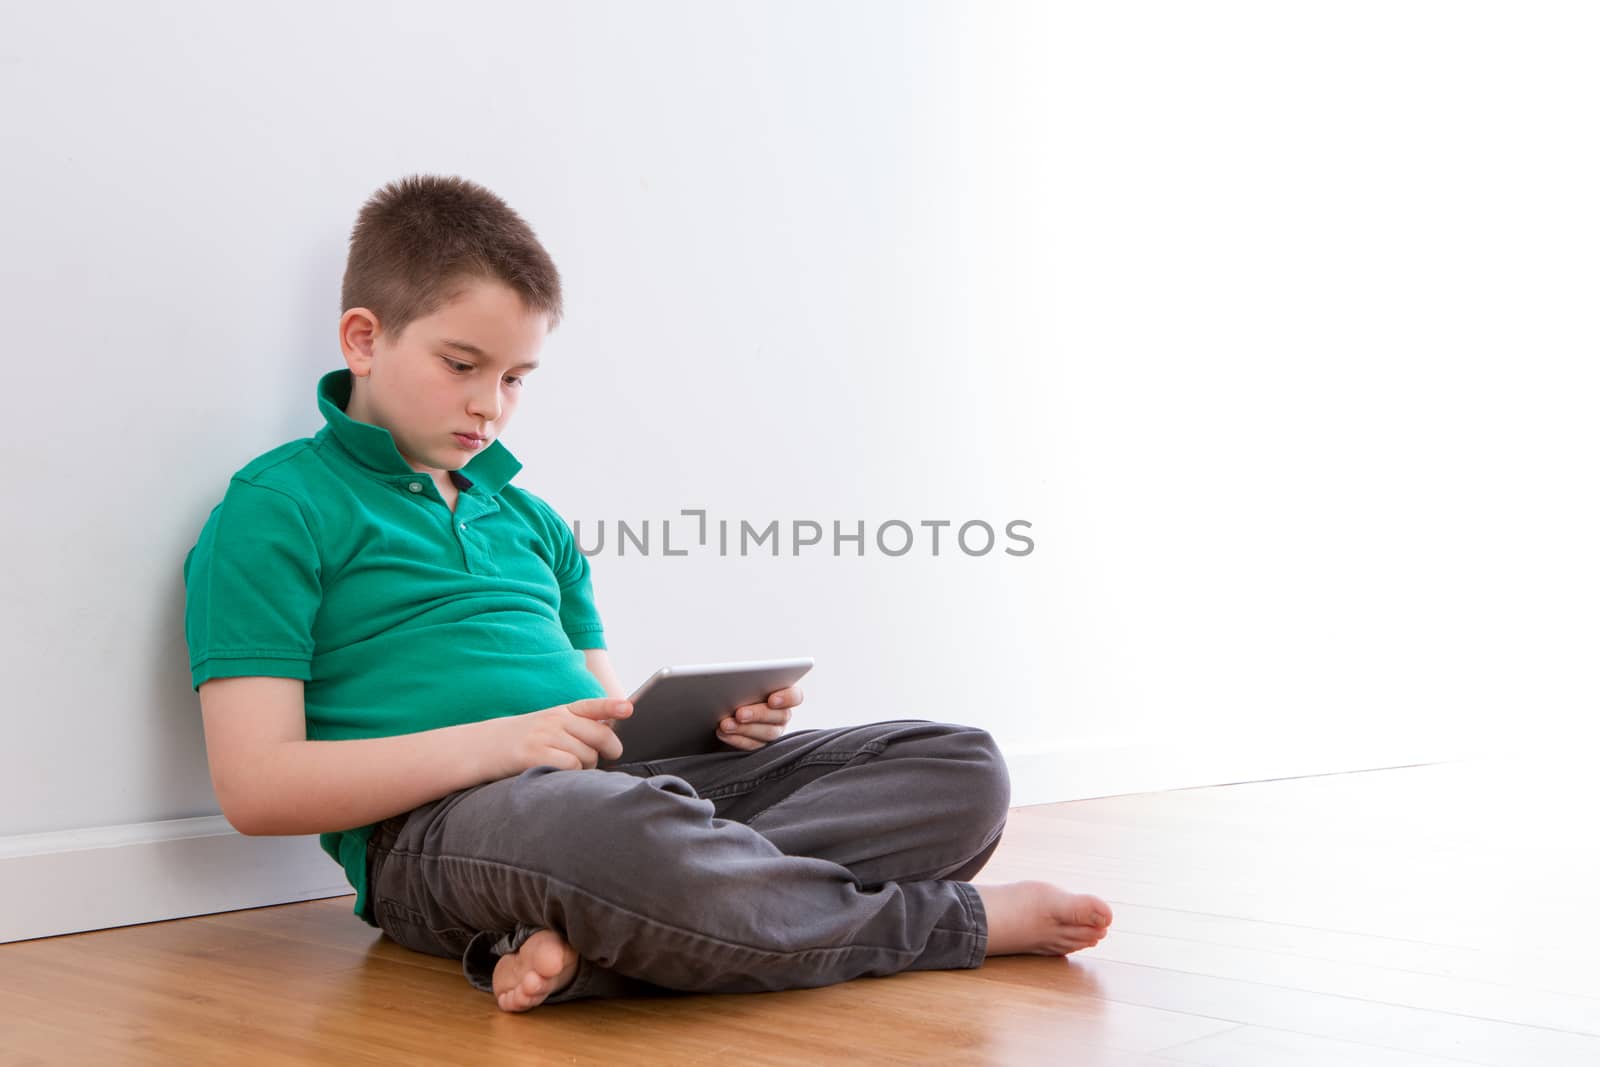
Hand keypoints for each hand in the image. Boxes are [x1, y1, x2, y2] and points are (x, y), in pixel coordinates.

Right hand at [486, 697, 633, 777]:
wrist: (480, 748)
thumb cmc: (521, 741)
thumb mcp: (547, 726)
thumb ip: (575, 727)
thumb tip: (609, 736)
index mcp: (560, 711)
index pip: (592, 706)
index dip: (612, 706)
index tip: (629, 708)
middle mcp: (554, 720)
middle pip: (600, 734)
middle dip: (610, 749)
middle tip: (607, 757)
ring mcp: (544, 736)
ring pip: (587, 755)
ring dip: (587, 768)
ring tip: (571, 769)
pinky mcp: (534, 754)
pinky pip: (570, 767)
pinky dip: (572, 775)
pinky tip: (560, 775)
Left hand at [716, 686, 802, 750]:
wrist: (722, 711)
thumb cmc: (737, 691)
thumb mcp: (743, 684)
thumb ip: (748, 683)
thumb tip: (735, 681)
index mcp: (783, 694)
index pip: (795, 696)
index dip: (786, 698)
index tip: (771, 700)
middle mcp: (782, 714)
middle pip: (780, 716)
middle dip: (758, 714)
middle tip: (740, 713)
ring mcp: (773, 731)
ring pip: (767, 733)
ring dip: (744, 728)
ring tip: (726, 724)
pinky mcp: (760, 744)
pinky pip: (753, 745)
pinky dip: (736, 739)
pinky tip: (723, 733)